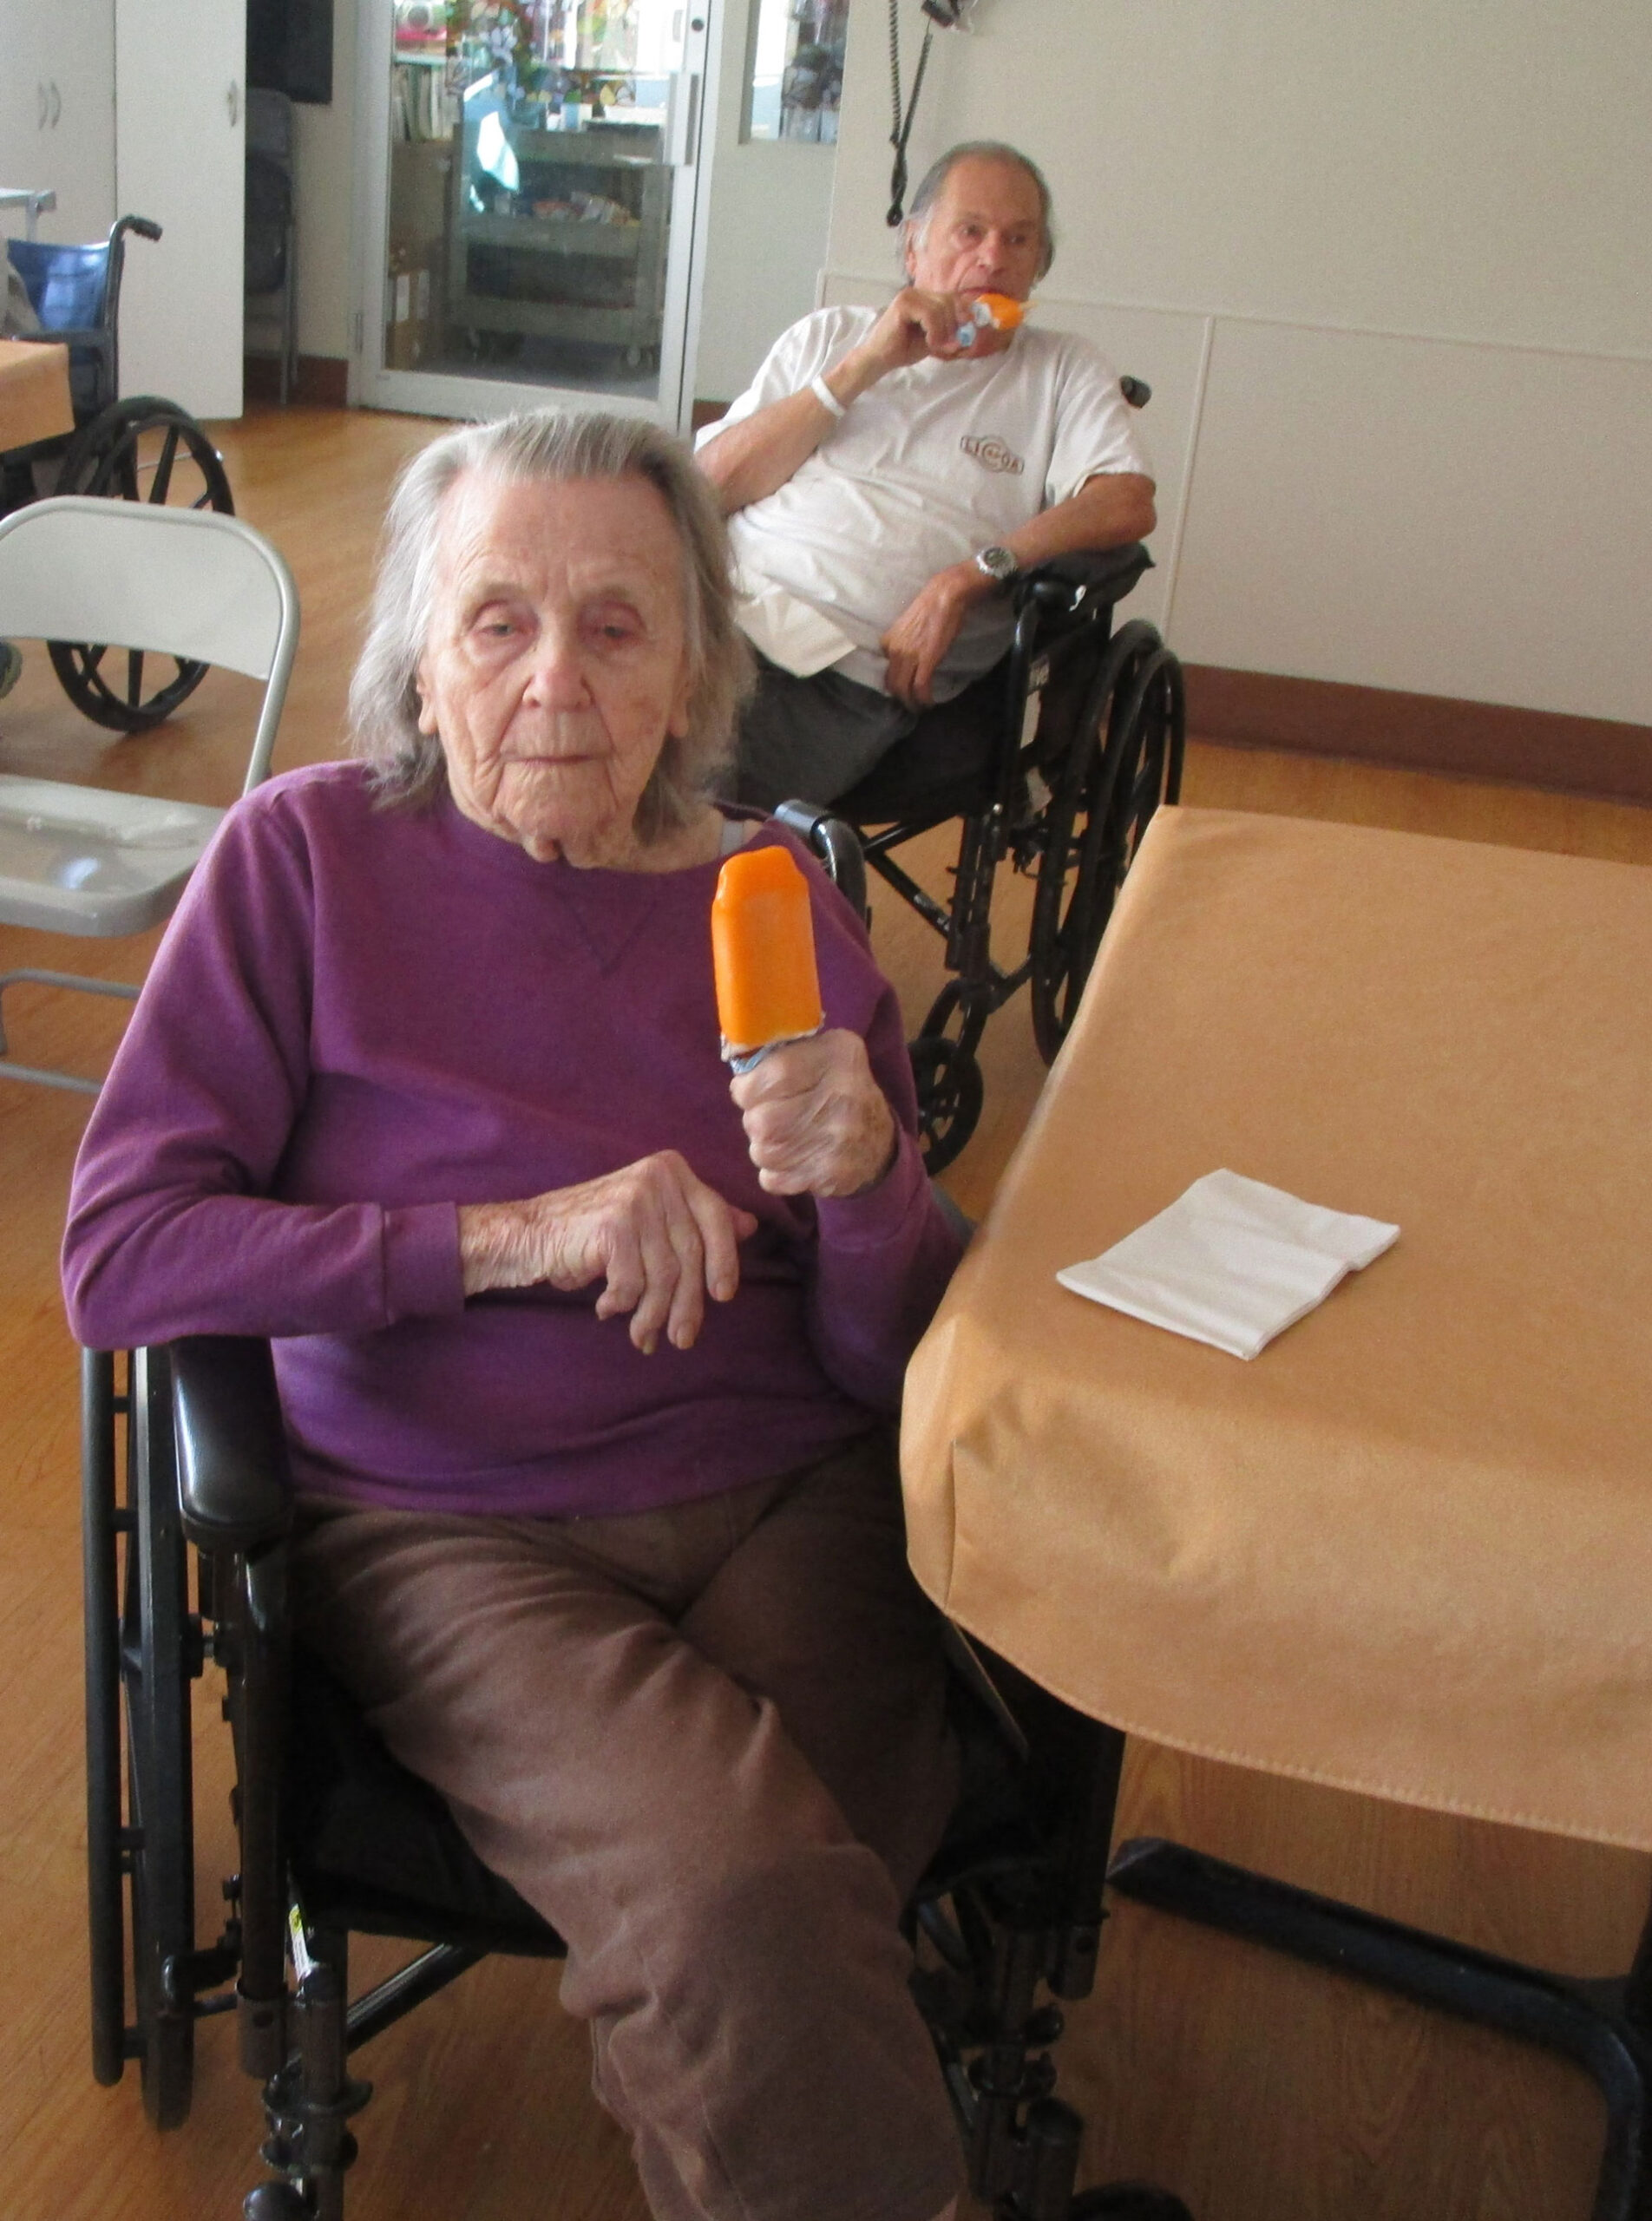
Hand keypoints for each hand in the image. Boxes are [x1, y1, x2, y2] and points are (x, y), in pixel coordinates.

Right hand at [458, 1153, 757, 1354]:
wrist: (528, 1235)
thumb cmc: (591, 1232)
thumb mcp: (650, 1221)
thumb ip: (695, 1219)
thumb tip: (748, 1225)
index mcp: (672, 1170)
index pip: (715, 1218)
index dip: (724, 1260)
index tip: (724, 1296)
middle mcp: (658, 1177)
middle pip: (690, 1253)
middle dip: (688, 1304)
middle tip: (682, 1338)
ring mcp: (635, 1198)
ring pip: (664, 1274)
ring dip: (653, 1315)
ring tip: (642, 1336)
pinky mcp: (613, 1224)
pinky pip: (633, 1282)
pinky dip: (622, 1304)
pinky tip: (607, 1308)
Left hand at [729, 1031, 898, 1198]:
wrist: (879, 1144)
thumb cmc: (836, 1092)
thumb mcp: (824, 1054)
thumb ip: (783, 1051)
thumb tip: (739, 1061)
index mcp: (838, 1056)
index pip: (775, 1073)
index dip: (748, 1087)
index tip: (747, 1090)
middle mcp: (843, 1096)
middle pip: (762, 1119)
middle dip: (754, 1119)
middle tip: (768, 1116)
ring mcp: (838, 1139)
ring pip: (762, 1151)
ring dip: (763, 1146)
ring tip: (782, 1138)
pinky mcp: (830, 1175)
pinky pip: (772, 1179)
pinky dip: (774, 1172)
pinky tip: (793, 1159)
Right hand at [844, 287, 978, 384]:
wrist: (878, 359)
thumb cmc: (903, 350)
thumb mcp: (933, 339)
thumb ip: (949, 332)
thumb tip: (970, 329)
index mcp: (924, 297)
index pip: (951, 298)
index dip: (962, 314)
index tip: (964, 333)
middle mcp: (917, 292)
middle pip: (949, 301)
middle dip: (954, 325)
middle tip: (950, 345)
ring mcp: (909, 296)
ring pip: (941, 308)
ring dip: (944, 331)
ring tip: (937, 346)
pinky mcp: (903, 304)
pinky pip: (930, 314)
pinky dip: (935, 331)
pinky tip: (930, 343)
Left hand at [879, 563, 990, 708]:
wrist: (945, 595)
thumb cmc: (931, 606)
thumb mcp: (907, 625)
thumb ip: (904, 642)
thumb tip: (912, 654)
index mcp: (888, 641)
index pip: (885, 671)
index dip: (894, 684)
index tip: (903, 690)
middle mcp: (894, 651)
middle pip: (893, 684)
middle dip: (902, 698)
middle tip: (911, 704)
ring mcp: (909, 657)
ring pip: (904, 689)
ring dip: (912, 703)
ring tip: (920, 707)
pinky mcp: (926, 661)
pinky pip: (920, 687)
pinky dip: (924, 699)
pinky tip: (929, 703)